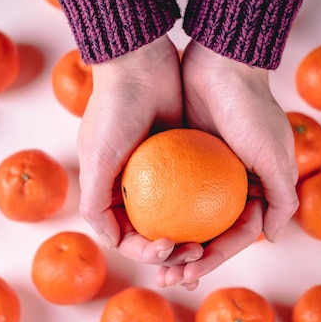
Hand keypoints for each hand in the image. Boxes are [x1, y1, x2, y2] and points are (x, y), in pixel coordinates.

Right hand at [77, 35, 203, 265]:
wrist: (141, 65)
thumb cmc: (114, 110)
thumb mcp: (96, 159)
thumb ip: (95, 204)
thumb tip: (110, 244)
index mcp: (111, 194)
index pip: (128, 238)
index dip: (146, 252)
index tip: (168, 247)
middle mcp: (136, 189)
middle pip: (156, 234)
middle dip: (173, 255)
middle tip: (195, 256)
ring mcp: (163, 176)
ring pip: (181, 219)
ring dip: (194, 239)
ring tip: (208, 246)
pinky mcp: (187, 161)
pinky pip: (199, 193)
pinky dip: (207, 209)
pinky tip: (224, 219)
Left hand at [155, 40, 299, 289]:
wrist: (221, 64)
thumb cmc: (251, 110)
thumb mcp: (276, 156)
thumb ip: (282, 199)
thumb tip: (275, 237)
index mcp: (257, 189)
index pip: (237, 236)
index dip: (216, 258)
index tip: (191, 272)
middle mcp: (231, 185)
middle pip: (210, 234)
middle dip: (190, 261)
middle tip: (168, 279)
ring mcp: (205, 174)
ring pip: (187, 219)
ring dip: (172, 245)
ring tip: (154, 264)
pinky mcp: (181, 159)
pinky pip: (168, 194)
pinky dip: (159, 215)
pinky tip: (143, 230)